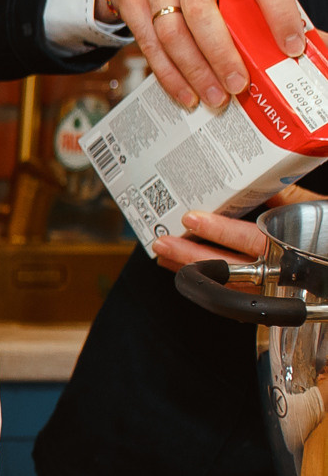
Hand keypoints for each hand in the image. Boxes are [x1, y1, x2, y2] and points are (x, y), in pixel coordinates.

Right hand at [98, 0, 309, 111]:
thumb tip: (280, 46)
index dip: (280, 14)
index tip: (290, 47)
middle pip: (203, 15)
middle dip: (222, 56)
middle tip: (239, 85)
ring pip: (173, 35)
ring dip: (195, 72)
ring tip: (214, 97)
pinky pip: (150, 45)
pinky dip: (170, 75)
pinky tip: (186, 93)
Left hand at [149, 187, 321, 272]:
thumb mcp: (319, 210)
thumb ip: (291, 198)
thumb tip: (264, 180)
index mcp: (291, 248)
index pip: (250, 238)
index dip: (220, 230)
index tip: (192, 219)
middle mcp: (280, 271)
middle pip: (228, 267)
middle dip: (191, 256)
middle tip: (163, 243)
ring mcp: (272, 288)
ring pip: (225, 282)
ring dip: (191, 269)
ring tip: (164, 256)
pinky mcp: (267, 295)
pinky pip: (231, 289)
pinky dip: (206, 279)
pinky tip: (184, 270)